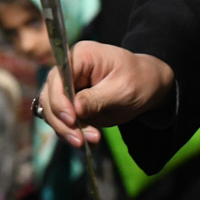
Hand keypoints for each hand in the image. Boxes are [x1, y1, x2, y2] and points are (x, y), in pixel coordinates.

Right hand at [38, 41, 173, 147]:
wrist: (149, 87)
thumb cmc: (139, 80)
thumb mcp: (122, 89)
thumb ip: (97, 98)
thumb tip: (74, 109)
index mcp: (81, 56)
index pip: (58, 77)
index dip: (59, 99)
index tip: (72, 120)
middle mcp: (69, 70)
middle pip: (50, 96)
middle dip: (62, 120)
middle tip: (80, 140)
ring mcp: (69, 88)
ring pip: (52, 111)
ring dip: (66, 130)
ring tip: (91, 141)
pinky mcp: (72, 104)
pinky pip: (63, 120)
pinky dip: (72, 133)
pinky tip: (89, 143)